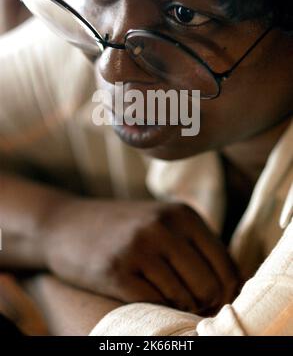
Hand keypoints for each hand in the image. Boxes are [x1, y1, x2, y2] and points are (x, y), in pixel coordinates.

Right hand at [42, 200, 240, 314]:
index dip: (226, 291)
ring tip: (166, 299)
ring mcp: (139, 247)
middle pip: (210, 285)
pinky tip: (144, 297)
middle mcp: (164, 226)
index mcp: (182, 213)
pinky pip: (154, 304)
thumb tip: (233, 289)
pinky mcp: (116, 271)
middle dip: (205, 304)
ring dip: (180, 308)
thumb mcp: (161, 223)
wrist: (64, 224)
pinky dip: (156, 308)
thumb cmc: (121, 229)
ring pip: (185, 297)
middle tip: (191, 306)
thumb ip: (194, 248)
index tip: (213, 301)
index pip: (226, 264)